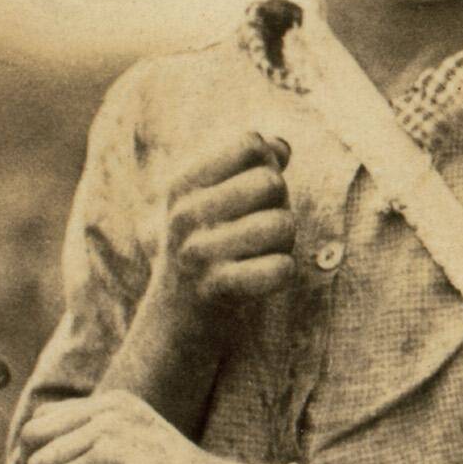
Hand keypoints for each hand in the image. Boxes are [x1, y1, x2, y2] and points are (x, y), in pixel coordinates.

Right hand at [156, 132, 300, 323]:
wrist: (177, 319)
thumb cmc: (208, 248)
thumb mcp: (214, 201)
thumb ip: (251, 166)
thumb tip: (281, 146)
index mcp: (183, 184)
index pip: (249, 144)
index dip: (267, 166)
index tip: (252, 193)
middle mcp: (184, 214)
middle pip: (271, 182)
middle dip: (280, 205)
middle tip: (260, 230)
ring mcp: (197, 253)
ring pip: (282, 224)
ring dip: (285, 241)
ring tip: (261, 253)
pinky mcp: (216, 289)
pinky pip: (281, 268)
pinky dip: (283, 272)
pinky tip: (262, 277)